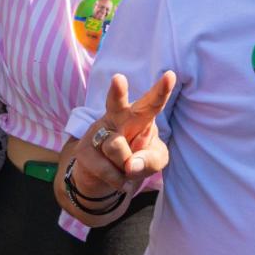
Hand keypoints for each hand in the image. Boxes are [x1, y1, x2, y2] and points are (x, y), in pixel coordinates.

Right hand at [71, 72, 175, 196]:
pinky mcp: (84, 149)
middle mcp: (118, 117)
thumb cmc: (137, 159)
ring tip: (125, 167)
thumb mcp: (155, 161)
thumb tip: (130, 165)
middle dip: (118, 91)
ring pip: (115, 147)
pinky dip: (117, 179)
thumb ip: (151, 161)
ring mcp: (98, 130)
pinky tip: (118, 178)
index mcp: (140, 115)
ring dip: (124, 165)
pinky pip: (106, 169)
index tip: (170, 75)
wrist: (106, 176)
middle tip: (119, 79)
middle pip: (116, 102)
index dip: (161, 90)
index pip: (153, 102)